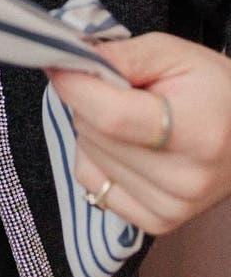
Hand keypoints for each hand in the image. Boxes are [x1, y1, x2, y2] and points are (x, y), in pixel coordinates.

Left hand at [48, 31, 230, 235]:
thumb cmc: (215, 89)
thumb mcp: (175, 53)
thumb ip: (122, 55)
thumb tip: (70, 59)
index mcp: (197, 133)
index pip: (111, 117)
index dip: (75, 86)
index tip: (61, 63)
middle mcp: (184, 181)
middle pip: (94, 133)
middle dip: (88, 100)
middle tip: (118, 88)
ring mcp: (171, 208)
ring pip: (87, 155)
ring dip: (91, 128)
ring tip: (130, 117)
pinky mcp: (158, 223)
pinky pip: (92, 182)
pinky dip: (95, 157)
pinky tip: (124, 144)